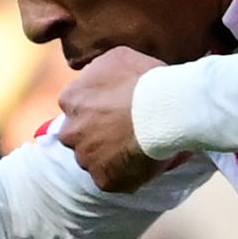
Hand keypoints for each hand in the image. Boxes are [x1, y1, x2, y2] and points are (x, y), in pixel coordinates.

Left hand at [54, 47, 163, 191]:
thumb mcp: (118, 57)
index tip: (113, 110)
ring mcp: (86, 159)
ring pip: (94, 161)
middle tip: (123, 131)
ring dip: (110, 157)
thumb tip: (99, 75)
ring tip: (137, 149)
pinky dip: (125, 176)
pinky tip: (143, 164)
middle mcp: (70, 131)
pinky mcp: (105, 181)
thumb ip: (100, 70)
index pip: (75, 107)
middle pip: (78, 136)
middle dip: (95, 135)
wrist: (166, 110)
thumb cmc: (145, 79)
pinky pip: (113, 181)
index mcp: (70, 99)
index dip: (95, 109)